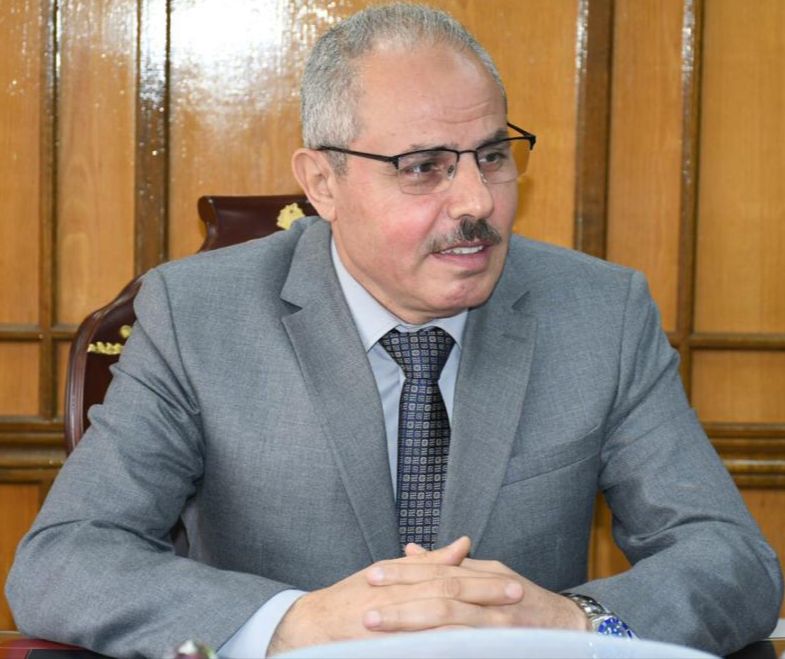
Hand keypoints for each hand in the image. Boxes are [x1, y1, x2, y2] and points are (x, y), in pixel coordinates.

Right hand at [267, 537, 523, 654]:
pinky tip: (466, 650)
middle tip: (518, 598)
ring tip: (506, 629)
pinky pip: (421, 646)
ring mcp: (394, 625)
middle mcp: (400, 599)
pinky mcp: (389, 644)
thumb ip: (427, 563)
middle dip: (484, 597)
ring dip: (473, 626)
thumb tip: (462, 545)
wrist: (311, 627)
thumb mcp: (390, 575)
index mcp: (404, 581)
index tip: (512, 582)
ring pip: (439, 624)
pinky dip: (444, 646)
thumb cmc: (350, 600)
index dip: (482, 581)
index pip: (449, 578)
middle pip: (448, 595)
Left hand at [362, 542, 588, 632]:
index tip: (373, 576)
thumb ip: (451, 564)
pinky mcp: (503, 646)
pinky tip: (420, 652)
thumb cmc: (526, 599)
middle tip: (367, 612)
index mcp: (485, 576)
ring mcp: (500, 627)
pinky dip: (442, 648)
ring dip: (416, 630)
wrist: (570, 629)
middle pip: (442, 598)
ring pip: (453, 626)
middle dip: (403, 604)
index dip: (406, 574)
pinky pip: (467, 648)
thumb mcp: (490, 574)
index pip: (439, 572)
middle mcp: (492, 599)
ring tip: (385, 634)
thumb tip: (411, 549)